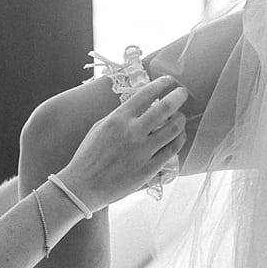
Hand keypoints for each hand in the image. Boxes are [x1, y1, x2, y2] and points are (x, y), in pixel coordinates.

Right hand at [59, 76, 188, 209]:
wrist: (83, 186)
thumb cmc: (88, 156)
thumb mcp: (100, 127)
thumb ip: (120, 116)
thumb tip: (140, 106)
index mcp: (118, 119)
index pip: (146, 94)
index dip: (161, 84)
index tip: (169, 81)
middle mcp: (132, 132)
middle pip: (165, 108)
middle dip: (178, 96)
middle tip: (183, 93)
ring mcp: (142, 151)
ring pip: (174, 129)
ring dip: (181, 119)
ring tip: (181, 116)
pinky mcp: (149, 169)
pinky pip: (172, 150)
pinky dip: (179, 139)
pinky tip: (180, 136)